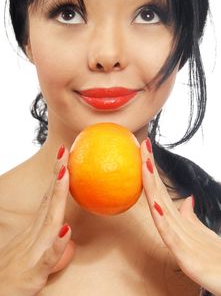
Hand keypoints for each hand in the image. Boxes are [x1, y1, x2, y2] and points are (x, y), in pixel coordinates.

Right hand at [0, 146, 74, 295]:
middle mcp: (32, 237)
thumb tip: (67, 233)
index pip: (47, 200)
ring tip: (65, 175)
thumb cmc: (12, 279)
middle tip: (65, 152)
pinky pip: (46, 259)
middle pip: (47, 202)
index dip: (57, 178)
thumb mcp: (33, 258)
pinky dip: (56, 244)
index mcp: (33, 233)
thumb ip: (50, 244)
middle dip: (58, 176)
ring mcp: (31, 254)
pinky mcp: (31, 275)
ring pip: (48, 223)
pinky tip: (66, 230)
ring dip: (56, 198)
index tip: (64, 157)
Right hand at [141, 138, 220, 295]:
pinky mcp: (185, 256)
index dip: (154, 170)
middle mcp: (174, 228)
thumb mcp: (200, 232)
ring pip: (160, 210)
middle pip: (157, 194)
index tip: (147, 149)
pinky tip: (155, 205)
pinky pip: (170, 236)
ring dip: (151, 187)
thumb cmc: (211, 258)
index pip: (161, 190)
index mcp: (178, 221)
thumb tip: (186, 199)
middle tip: (143, 146)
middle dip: (149, 170)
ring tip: (145, 166)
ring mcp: (178, 241)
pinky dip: (161, 220)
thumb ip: (189, 216)